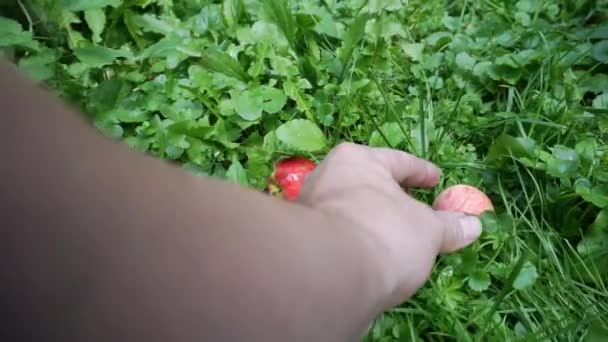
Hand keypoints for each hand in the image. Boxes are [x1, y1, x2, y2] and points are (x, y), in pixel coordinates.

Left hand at [297, 143, 481, 307]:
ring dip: (374, 221)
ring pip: (352, 211)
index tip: (436, 179)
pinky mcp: (303, 242)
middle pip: (369, 185)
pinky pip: (340, 235)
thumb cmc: (386, 235)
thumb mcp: (428, 230)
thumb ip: (449, 226)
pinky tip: (372, 258)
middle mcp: (327, 178)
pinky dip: (359, 242)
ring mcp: (310, 210)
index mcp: (356, 161)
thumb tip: (473, 224)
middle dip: (393, 198)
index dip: (421, 171)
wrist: (331, 276)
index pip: (397, 161)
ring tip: (396, 238)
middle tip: (416, 209)